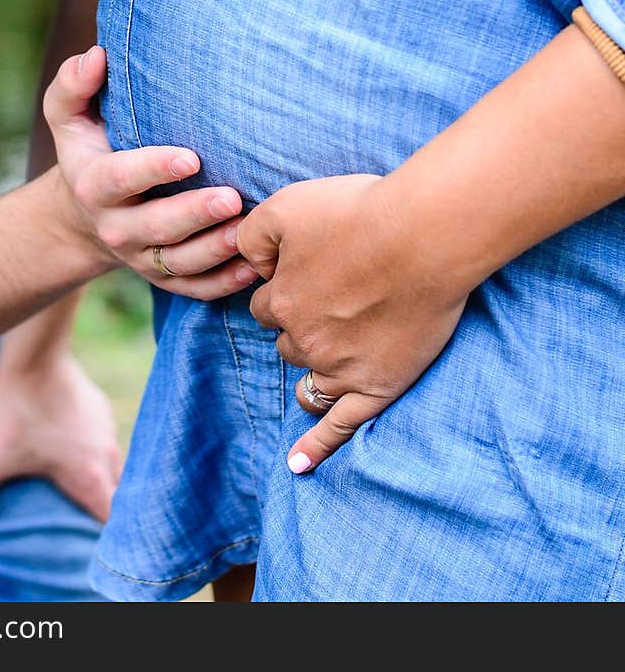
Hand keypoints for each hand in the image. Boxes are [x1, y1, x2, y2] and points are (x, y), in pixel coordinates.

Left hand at [0, 353, 120, 543]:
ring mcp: (104, 422)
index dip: (102, 533)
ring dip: (91, 472)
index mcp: (91, 473)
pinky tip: (59, 441)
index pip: (112, 518)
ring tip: (64, 479)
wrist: (31, 350)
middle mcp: (107, 450)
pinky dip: (84, 445)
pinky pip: (97, 434)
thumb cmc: (14, 408)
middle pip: (114, 491)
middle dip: (97, 504)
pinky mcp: (95, 401)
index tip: (84, 538)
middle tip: (71, 513)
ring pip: (108, 460)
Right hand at [43, 45, 258, 297]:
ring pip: (180, 264)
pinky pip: (195, 289)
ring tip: (249, 232)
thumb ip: (74, 85)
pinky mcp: (164, 278)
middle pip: (157, 228)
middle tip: (232, 197)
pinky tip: (254, 266)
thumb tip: (98, 55)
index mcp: (95, 183)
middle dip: (194, 215)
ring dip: (216, 251)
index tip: (191, 157)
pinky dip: (225, 283)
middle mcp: (117, 226)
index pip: (122, 178)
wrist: (83, 212)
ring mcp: (142, 257)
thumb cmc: (89, 148)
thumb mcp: (69, 116)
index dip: (154, 169)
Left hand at [238, 174, 466, 472]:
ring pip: (307, 379)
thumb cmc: (358, 212)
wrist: (425, 235)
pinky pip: (339, 426)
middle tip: (333, 297)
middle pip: (286, 340)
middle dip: (300, 323)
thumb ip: (252, 236)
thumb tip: (246, 262)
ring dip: (310, 365)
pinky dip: (316, 447)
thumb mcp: (286, 206)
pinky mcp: (377, 387)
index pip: (264, 304)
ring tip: (324, 354)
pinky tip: (299, 465)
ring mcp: (340, 368)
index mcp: (281, 298)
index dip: (283, 285)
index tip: (308, 271)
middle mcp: (304, 339)